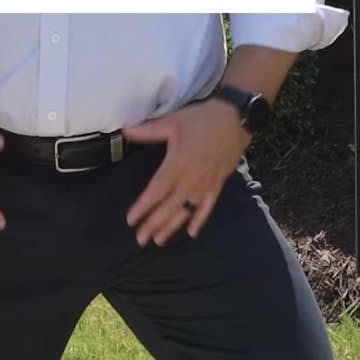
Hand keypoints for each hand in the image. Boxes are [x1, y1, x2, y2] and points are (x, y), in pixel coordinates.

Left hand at [123, 100, 250, 243]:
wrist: (235, 119)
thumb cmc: (201, 119)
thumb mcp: (172, 121)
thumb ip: (148, 130)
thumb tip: (125, 129)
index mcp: (178, 163)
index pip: (156, 190)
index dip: (143, 207)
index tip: (131, 220)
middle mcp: (191, 179)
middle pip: (169, 206)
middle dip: (154, 224)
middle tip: (140, 239)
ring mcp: (206, 184)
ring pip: (186, 211)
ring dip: (172, 226)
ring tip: (159, 240)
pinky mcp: (218, 184)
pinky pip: (207, 207)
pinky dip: (199, 220)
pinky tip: (192, 233)